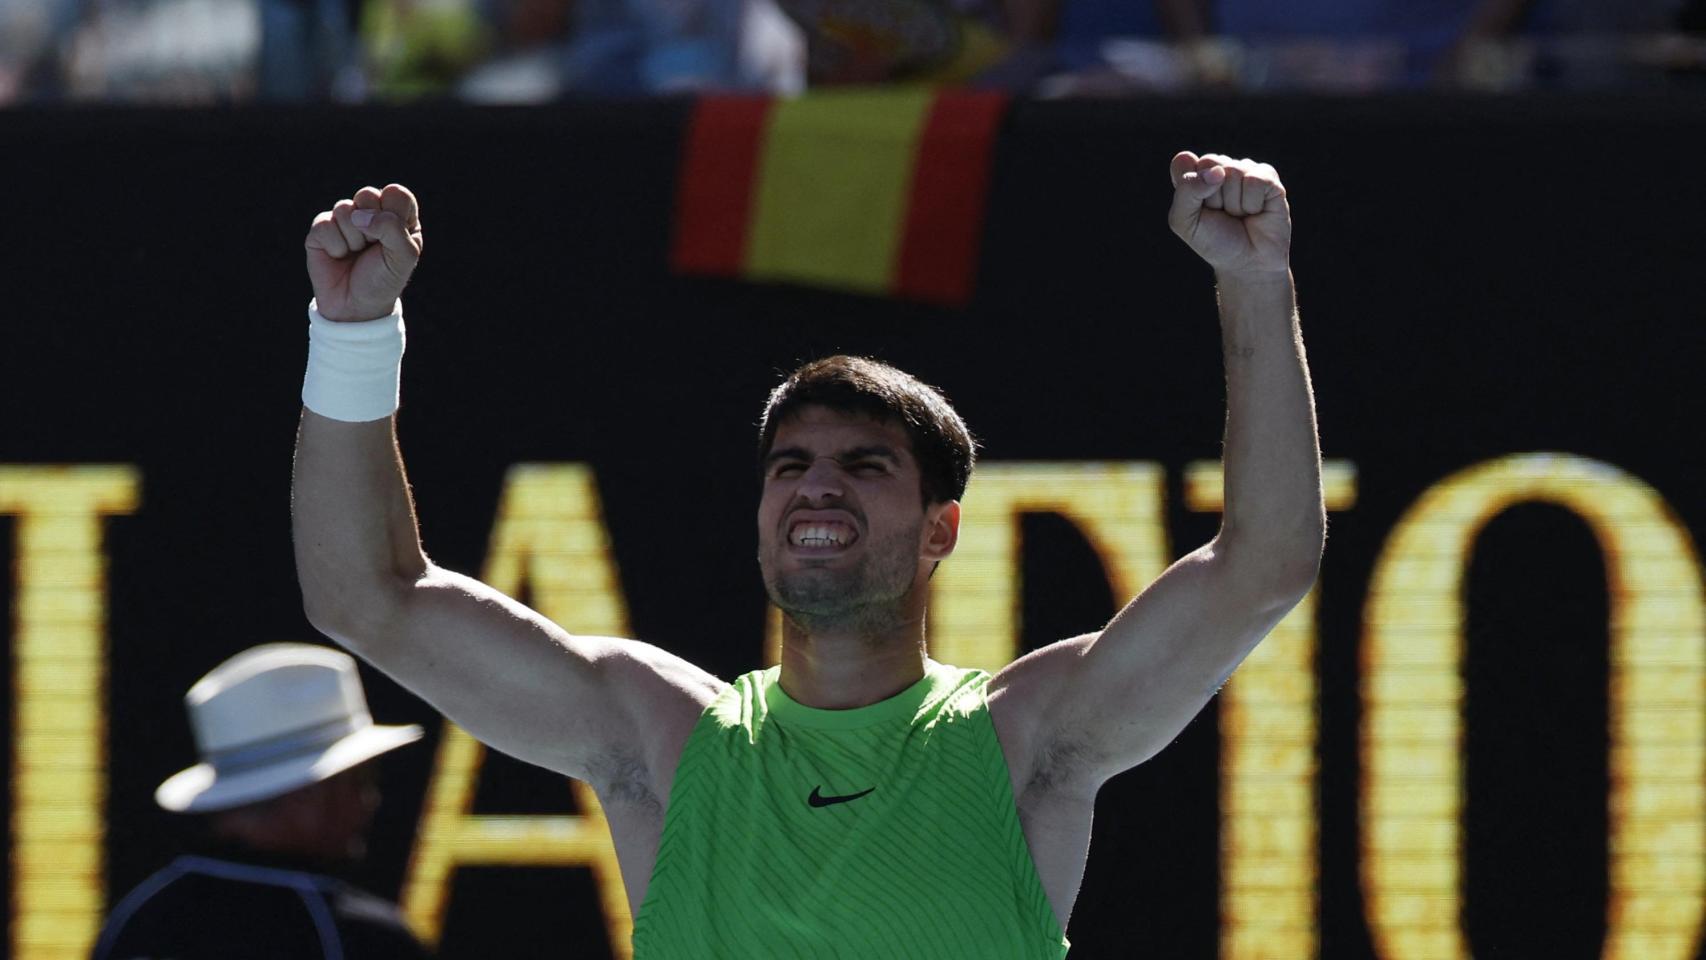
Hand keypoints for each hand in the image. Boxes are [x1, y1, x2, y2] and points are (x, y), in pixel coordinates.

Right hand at [305, 184, 422, 321]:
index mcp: (397, 216)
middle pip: (368, 194)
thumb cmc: (384, 280)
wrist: (356, 306)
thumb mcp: (403, 257)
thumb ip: (393, 228)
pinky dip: (335, 246)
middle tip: (372, 247)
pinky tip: (339, 256)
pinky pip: (325, 224)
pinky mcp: (321, 230)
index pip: (396, 193)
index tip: (393, 239)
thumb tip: (361, 215)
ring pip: (344, 208)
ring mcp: (344, 220)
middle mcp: (371, 213)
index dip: (394, 215)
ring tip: (356, 253)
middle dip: (372, 226)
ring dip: (354, 239)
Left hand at [1168, 152, 1289, 277]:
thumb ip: (1186, 191)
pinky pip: (1255, 180)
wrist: (1246, 263)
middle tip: (1222, 214)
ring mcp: (1246, 170)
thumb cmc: (1214, 241)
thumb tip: (1217, 171)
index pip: (1185, 162)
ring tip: (1240, 215)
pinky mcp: (1269, 177)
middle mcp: (1220, 167)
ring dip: (1234, 203)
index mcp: (1196, 173)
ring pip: (1233, 172)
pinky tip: (1256, 212)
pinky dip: (1252, 203)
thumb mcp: (1184, 221)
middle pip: (1210, 163)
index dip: (1190, 190)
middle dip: (1213, 196)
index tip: (1199, 210)